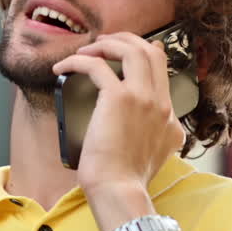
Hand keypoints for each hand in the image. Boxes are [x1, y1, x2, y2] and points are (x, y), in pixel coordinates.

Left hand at [51, 32, 185, 197]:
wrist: (120, 190)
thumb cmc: (128, 179)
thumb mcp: (158, 155)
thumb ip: (161, 137)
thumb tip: (158, 128)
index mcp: (169, 115)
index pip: (162, 68)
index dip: (142, 51)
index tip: (123, 48)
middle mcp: (160, 102)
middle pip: (150, 50)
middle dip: (124, 40)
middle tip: (102, 44)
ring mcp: (143, 98)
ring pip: (131, 49)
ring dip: (105, 44)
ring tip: (85, 50)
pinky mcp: (118, 99)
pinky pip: (96, 65)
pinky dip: (77, 60)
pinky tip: (63, 67)